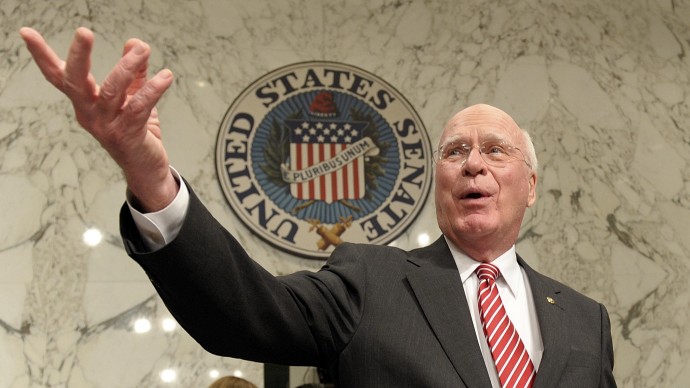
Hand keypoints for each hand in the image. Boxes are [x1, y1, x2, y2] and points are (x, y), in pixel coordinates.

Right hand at [19, 27, 178, 211]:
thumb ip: (134, 72)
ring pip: (111, 92)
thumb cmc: (136, 131)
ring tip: (142, 49)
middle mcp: (90, 114)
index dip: (42, 55)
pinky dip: (152, 90)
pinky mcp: (127, 135)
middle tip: (84, 32)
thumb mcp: (132, 97)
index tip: (27, 33)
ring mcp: (106, 126)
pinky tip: (165, 77)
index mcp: (85, 102)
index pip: (59, 76)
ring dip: (126, 67)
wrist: (146, 168)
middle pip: (76, 83)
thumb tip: (136, 43)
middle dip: (78, 56)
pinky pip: (139, 108)